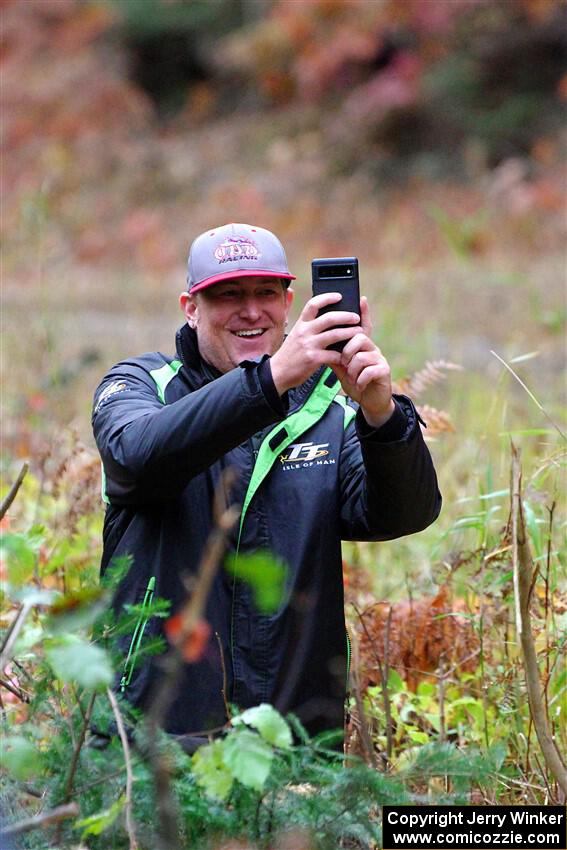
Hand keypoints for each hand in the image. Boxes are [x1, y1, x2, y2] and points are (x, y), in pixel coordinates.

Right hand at [270, 292, 361, 393]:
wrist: (278, 372)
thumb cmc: (290, 354)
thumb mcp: (295, 335)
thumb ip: (308, 327)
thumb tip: (325, 318)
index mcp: (301, 324)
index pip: (313, 304)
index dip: (327, 298)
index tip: (339, 296)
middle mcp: (304, 331)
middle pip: (329, 318)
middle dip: (346, 316)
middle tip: (356, 317)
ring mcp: (309, 344)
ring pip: (335, 334)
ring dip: (350, 333)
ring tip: (359, 333)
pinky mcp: (313, 358)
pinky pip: (333, 354)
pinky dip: (342, 355)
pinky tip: (347, 355)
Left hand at [332, 297, 394, 427]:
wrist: (369, 402)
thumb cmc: (355, 382)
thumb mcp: (342, 368)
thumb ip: (334, 355)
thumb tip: (321, 341)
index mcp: (361, 346)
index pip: (363, 326)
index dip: (363, 312)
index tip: (362, 298)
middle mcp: (372, 349)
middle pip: (359, 338)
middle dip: (347, 351)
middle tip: (344, 364)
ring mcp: (380, 359)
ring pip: (361, 356)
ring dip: (352, 370)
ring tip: (351, 378)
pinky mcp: (384, 371)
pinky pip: (368, 370)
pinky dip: (359, 380)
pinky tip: (358, 385)